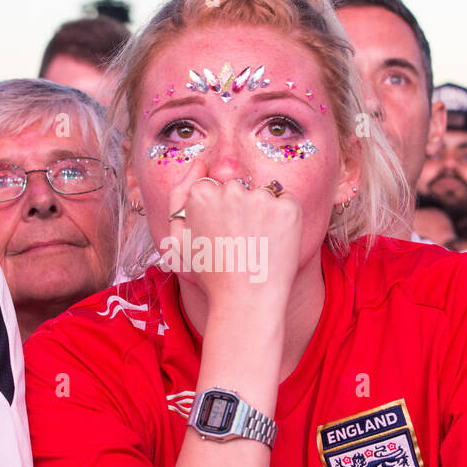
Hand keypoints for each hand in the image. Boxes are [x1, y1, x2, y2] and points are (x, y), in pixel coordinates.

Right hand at [166, 157, 301, 314]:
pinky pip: (287, 203)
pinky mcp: (288, 209)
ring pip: (264, 194)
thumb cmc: (211, 274)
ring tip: (257, 246)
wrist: (246, 302)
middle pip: (239, 189)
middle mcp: (230, 190)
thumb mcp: (178, 240)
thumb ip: (179, 196)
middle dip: (241, 210)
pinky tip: (275, 243)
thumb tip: (199, 164)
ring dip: (263, 214)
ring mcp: (261, 198)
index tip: (222, 237)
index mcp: (200, 195)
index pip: (214, 189)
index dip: (220, 214)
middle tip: (240, 244)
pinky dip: (285, 219)